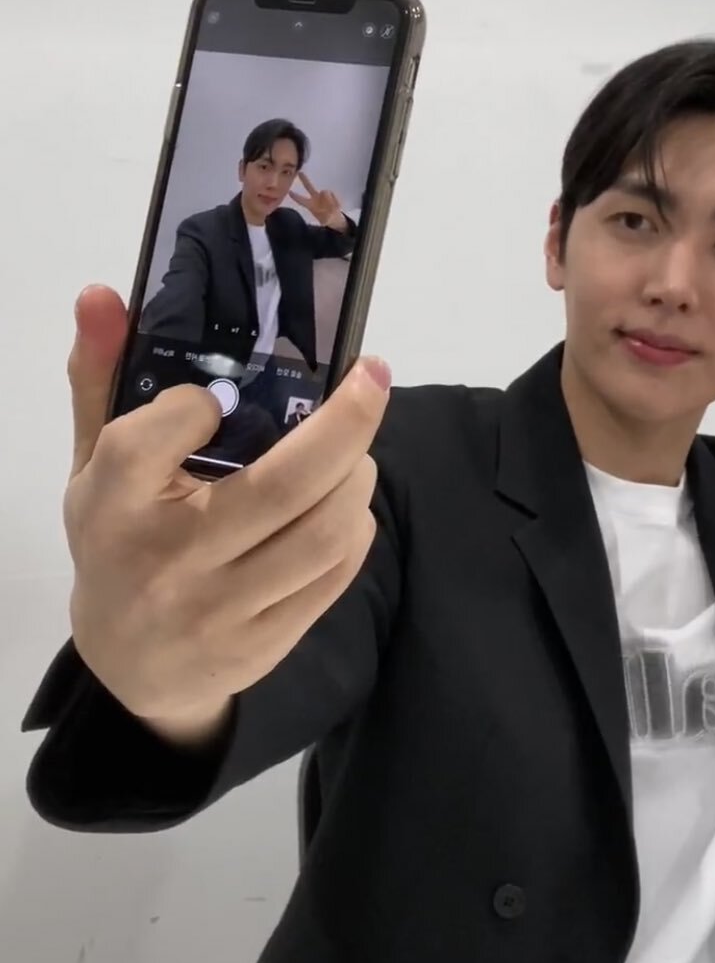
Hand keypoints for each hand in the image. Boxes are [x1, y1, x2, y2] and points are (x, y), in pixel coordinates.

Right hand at [64, 286, 391, 739]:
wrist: (130, 667)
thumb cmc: (119, 547)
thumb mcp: (94, 468)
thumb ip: (102, 380)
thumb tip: (103, 294)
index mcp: (113, 506)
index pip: (157, 438)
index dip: (200, 404)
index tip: (216, 397)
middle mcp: (171, 560)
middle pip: (283, 485)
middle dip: (347, 424)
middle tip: (373, 380)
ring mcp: (222, 609)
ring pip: (323, 534)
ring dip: (357, 480)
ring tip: (358, 455)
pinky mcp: (264, 642)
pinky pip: (333, 577)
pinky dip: (354, 531)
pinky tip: (346, 507)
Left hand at [290, 171, 345, 228]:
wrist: (335, 218)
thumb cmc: (327, 220)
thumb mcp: (326, 221)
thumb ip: (326, 218)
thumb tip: (326, 216)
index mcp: (310, 206)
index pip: (301, 200)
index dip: (296, 197)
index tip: (289, 192)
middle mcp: (315, 198)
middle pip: (308, 186)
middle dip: (304, 179)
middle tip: (300, 172)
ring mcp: (322, 196)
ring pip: (325, 192)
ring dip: (329, 199)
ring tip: (333, 208)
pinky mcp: (330, 194)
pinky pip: (332, 194)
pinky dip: (335, 200)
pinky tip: (336, 206)